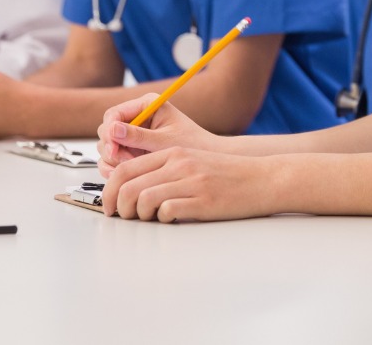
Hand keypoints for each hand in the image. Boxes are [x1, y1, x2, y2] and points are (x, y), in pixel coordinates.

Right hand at [97, 96, 216, 176]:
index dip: (109, 131)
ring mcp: (133, 134)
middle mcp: (137, 117)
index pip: (114, 114)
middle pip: (107, 131)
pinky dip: (115, 168)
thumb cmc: (191, 144)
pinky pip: (113, 158)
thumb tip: (112, 130)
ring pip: (107, 146)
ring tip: (132, 169)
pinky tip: (127, 175)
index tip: (114, 149)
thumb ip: (138, 136)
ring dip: (114, 160)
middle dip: (112, 148)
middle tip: (126, 162)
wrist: (205, 157)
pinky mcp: (132, 149)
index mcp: (146, 105)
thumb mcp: (164, 141)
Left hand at [102, 147, 279, 221]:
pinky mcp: (202, 200)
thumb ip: (164, 170)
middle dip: (117, 206)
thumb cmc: (228, 174)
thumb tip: (130, 190)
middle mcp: (179, 164)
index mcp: (173, 153)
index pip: (125, 169)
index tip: (109, 206)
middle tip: (123, 218)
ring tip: (149, 219)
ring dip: (139, 215)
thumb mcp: (193, 162)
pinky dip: (162, 220)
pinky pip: (167, 212)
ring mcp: (191, 181)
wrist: (263, 179)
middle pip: (128, 185)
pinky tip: (171, 219)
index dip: (108, 191)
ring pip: (143, 199)